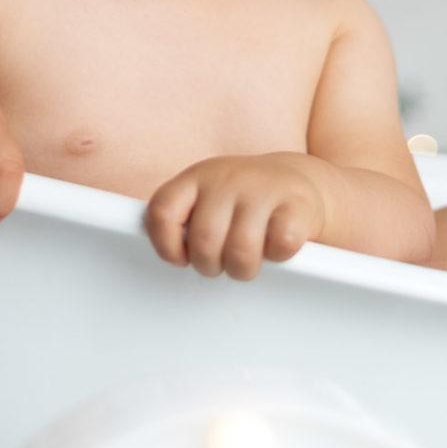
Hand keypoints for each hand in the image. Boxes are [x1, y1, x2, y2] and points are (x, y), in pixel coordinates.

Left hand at [144, 153, 327, 279]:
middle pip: (204, 242)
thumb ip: (180, 220)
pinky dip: (279, 257)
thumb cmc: (240, 203)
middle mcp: (227, 178)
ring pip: (241, 252)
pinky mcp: (297, 204)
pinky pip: (280, 246)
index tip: (180, 258)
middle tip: (220, 263)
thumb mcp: (205, 200)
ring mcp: (263, 188)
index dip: (165, 245)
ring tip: (247, 262)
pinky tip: (277, 247)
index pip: (162, 211)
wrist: (296, 183)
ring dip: (243, 269)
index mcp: (196, 178)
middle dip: (210, 265)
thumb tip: (149, 259)